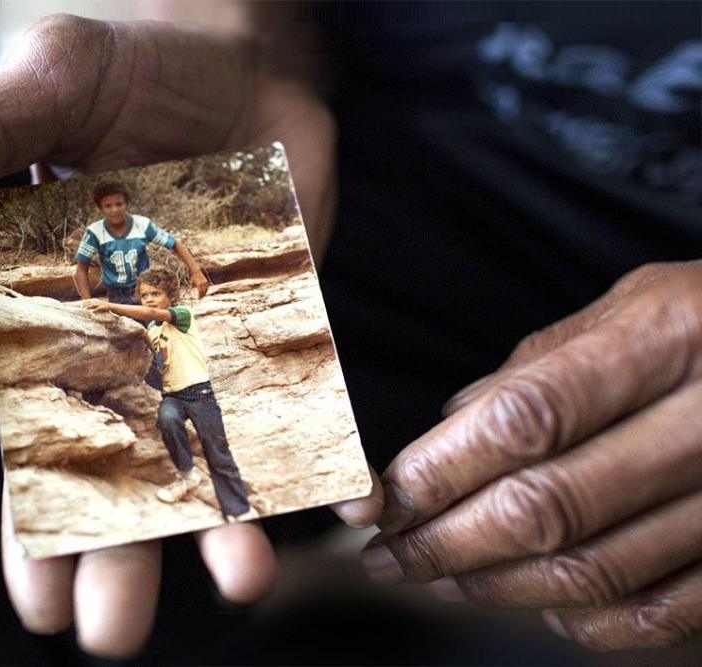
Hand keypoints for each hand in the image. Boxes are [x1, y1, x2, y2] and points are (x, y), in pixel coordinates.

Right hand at [0, 14, 341, 654]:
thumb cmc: (127, 66)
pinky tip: (338, 506)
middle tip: (113, 638)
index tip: (36, 596)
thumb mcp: (43, 83)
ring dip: (225, 522)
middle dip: (120, 551)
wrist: (238, 55)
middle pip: (124, 467)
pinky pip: (307, 397)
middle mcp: (135, 343)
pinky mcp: (286, 319)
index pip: (36, 432)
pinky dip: (322, 451)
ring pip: (216, 450)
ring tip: (242, 588)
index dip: (34, 516)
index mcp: (59, 313)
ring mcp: (217, 338)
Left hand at [361, 261, 701, 650]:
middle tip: (384, 557)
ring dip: (496, 585)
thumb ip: (540, 363)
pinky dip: (585, 620)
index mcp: (664, 340)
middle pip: (545, 507)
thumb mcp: (635, 306)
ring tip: (436, 577)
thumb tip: (450, 424)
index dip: (433, 470)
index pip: (522, 419)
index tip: (369, 501)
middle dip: (443, 542)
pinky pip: (660, 613)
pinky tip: (538, 605)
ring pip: (593, 569)